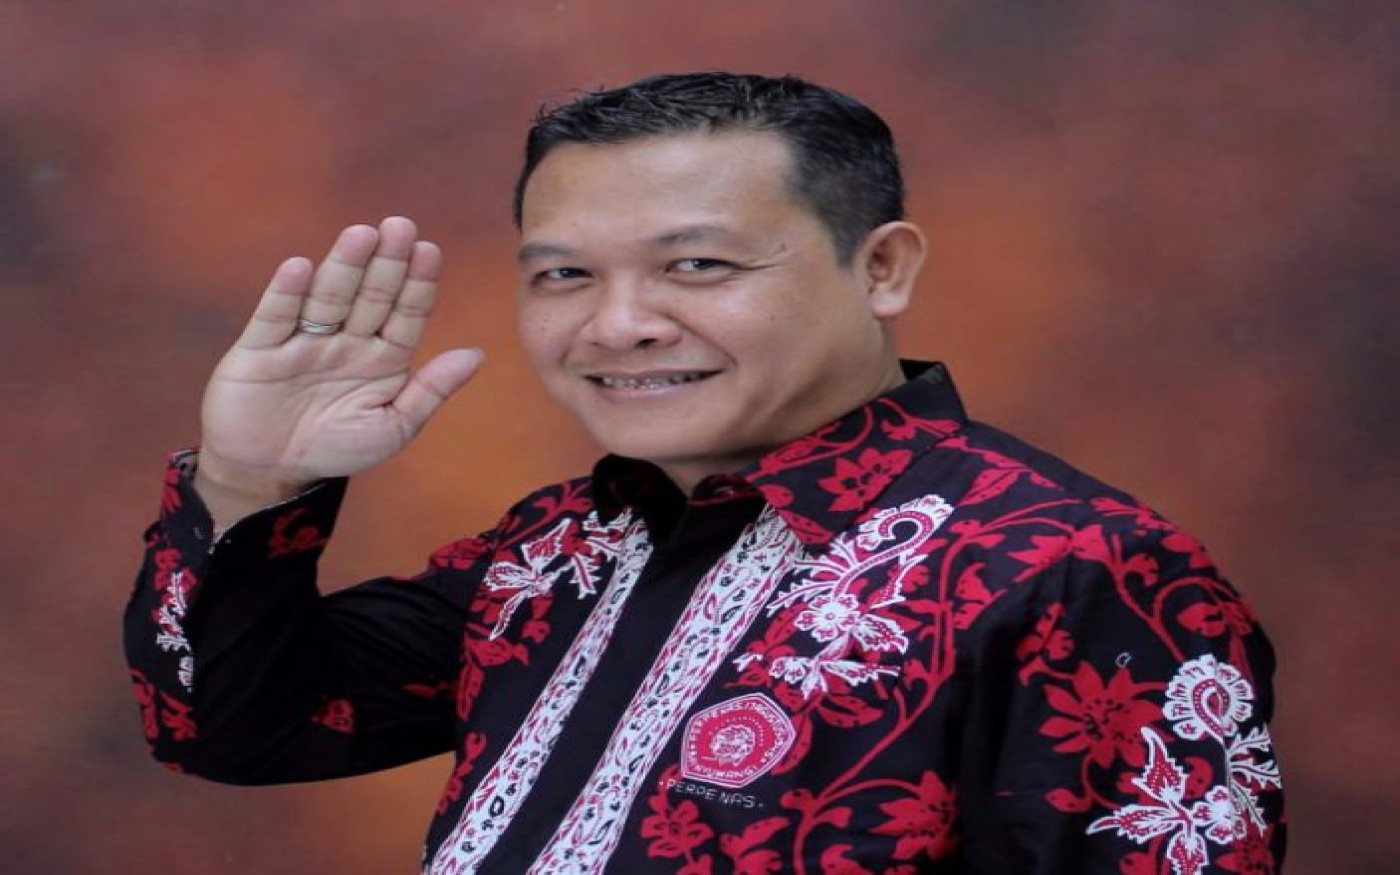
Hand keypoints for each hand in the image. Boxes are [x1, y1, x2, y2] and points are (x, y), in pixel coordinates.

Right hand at [194, 217, 483, 525]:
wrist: (271, 470)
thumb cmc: (337, 447)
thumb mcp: (394, 427)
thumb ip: (432, 390)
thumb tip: (476, 355)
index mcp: (383, 357)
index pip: (405, 314)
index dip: (417, 283)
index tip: (429, 251)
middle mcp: (347, 341)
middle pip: (370, 296)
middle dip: (386, 263)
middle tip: (401, 226)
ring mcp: (304, 341)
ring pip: (328, 298)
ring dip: (344, 267)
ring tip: (361, 235)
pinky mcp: (260, 350)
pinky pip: (275, 318)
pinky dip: (286, 294)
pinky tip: (300, 268)